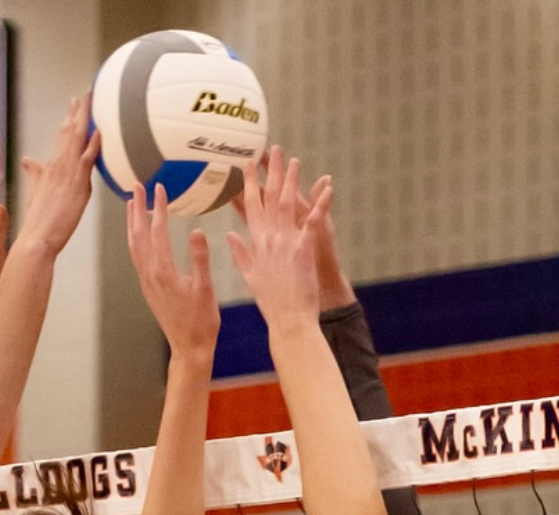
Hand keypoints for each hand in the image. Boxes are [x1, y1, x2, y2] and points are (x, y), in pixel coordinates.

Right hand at [15, 96, 101, 253]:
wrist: (36, 238)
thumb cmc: (38, 220)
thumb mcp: (36, 191)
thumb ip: (34, 174)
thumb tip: (27, 159)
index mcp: (51, 167)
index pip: (62, 138)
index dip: (69, 119)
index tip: (74, 105)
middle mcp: (58, 166)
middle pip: (69, 133)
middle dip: (77, 112)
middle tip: (85, 94)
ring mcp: (67, 175)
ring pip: (76, 141)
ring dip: (84, 120)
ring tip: (91, 102)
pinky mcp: (76, 187)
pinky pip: (86, 161)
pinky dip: (92, 145)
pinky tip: (98, 132)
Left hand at [128, 184, 218, 361]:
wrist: (189, 348)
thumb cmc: (201, 321)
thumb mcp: (205, 289)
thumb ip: (200, 259)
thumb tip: (196, 231)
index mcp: (163, 271)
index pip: (157, 231)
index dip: (158, 207)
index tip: (159, 188)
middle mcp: (149, 273)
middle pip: (139, 234)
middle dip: (137, 208)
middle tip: (136, 185)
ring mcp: (146, 280)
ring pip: (133, 245)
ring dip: (132, 222)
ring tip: (132, 203)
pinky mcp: (148, 286)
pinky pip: (136, 256)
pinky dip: (135, 239)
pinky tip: (139, 233)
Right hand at [227, 148, 333, 328]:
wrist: (288, 320)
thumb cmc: (271, 301)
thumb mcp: (250, 276)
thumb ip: (240, 253)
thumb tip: (230, 235)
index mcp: (256, 243)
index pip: (250, 206)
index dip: (249, 183)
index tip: (247, 164)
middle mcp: (269, 238)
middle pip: (269, 198)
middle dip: (271, 172)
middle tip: (273, 150)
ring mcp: (286, 242)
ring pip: (288, 203)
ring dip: (292, 180)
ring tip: (295, 160)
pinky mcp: (304, 249)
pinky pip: (314, 220)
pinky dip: (321, 203)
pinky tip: (328, 186)